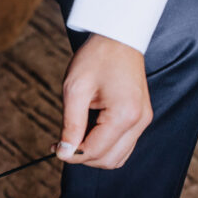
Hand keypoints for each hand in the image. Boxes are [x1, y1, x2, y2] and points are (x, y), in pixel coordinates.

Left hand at [53, 34, 152, 168]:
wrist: (119, 37)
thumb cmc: (97, 57)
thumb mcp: (75, 90)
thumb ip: (70, 125)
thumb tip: (64, 152)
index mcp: (124, 114)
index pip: (95, 151)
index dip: (71, 154)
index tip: (54, 147)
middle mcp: (139, 122)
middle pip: (108, 160)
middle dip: (83, 156)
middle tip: (63, 141)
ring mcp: (143, 121)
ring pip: (117, 158)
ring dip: (94, 153)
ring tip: (77, 134)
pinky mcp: (141, 118)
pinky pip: (123, 146)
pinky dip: (105, 146)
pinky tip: (90, 130)